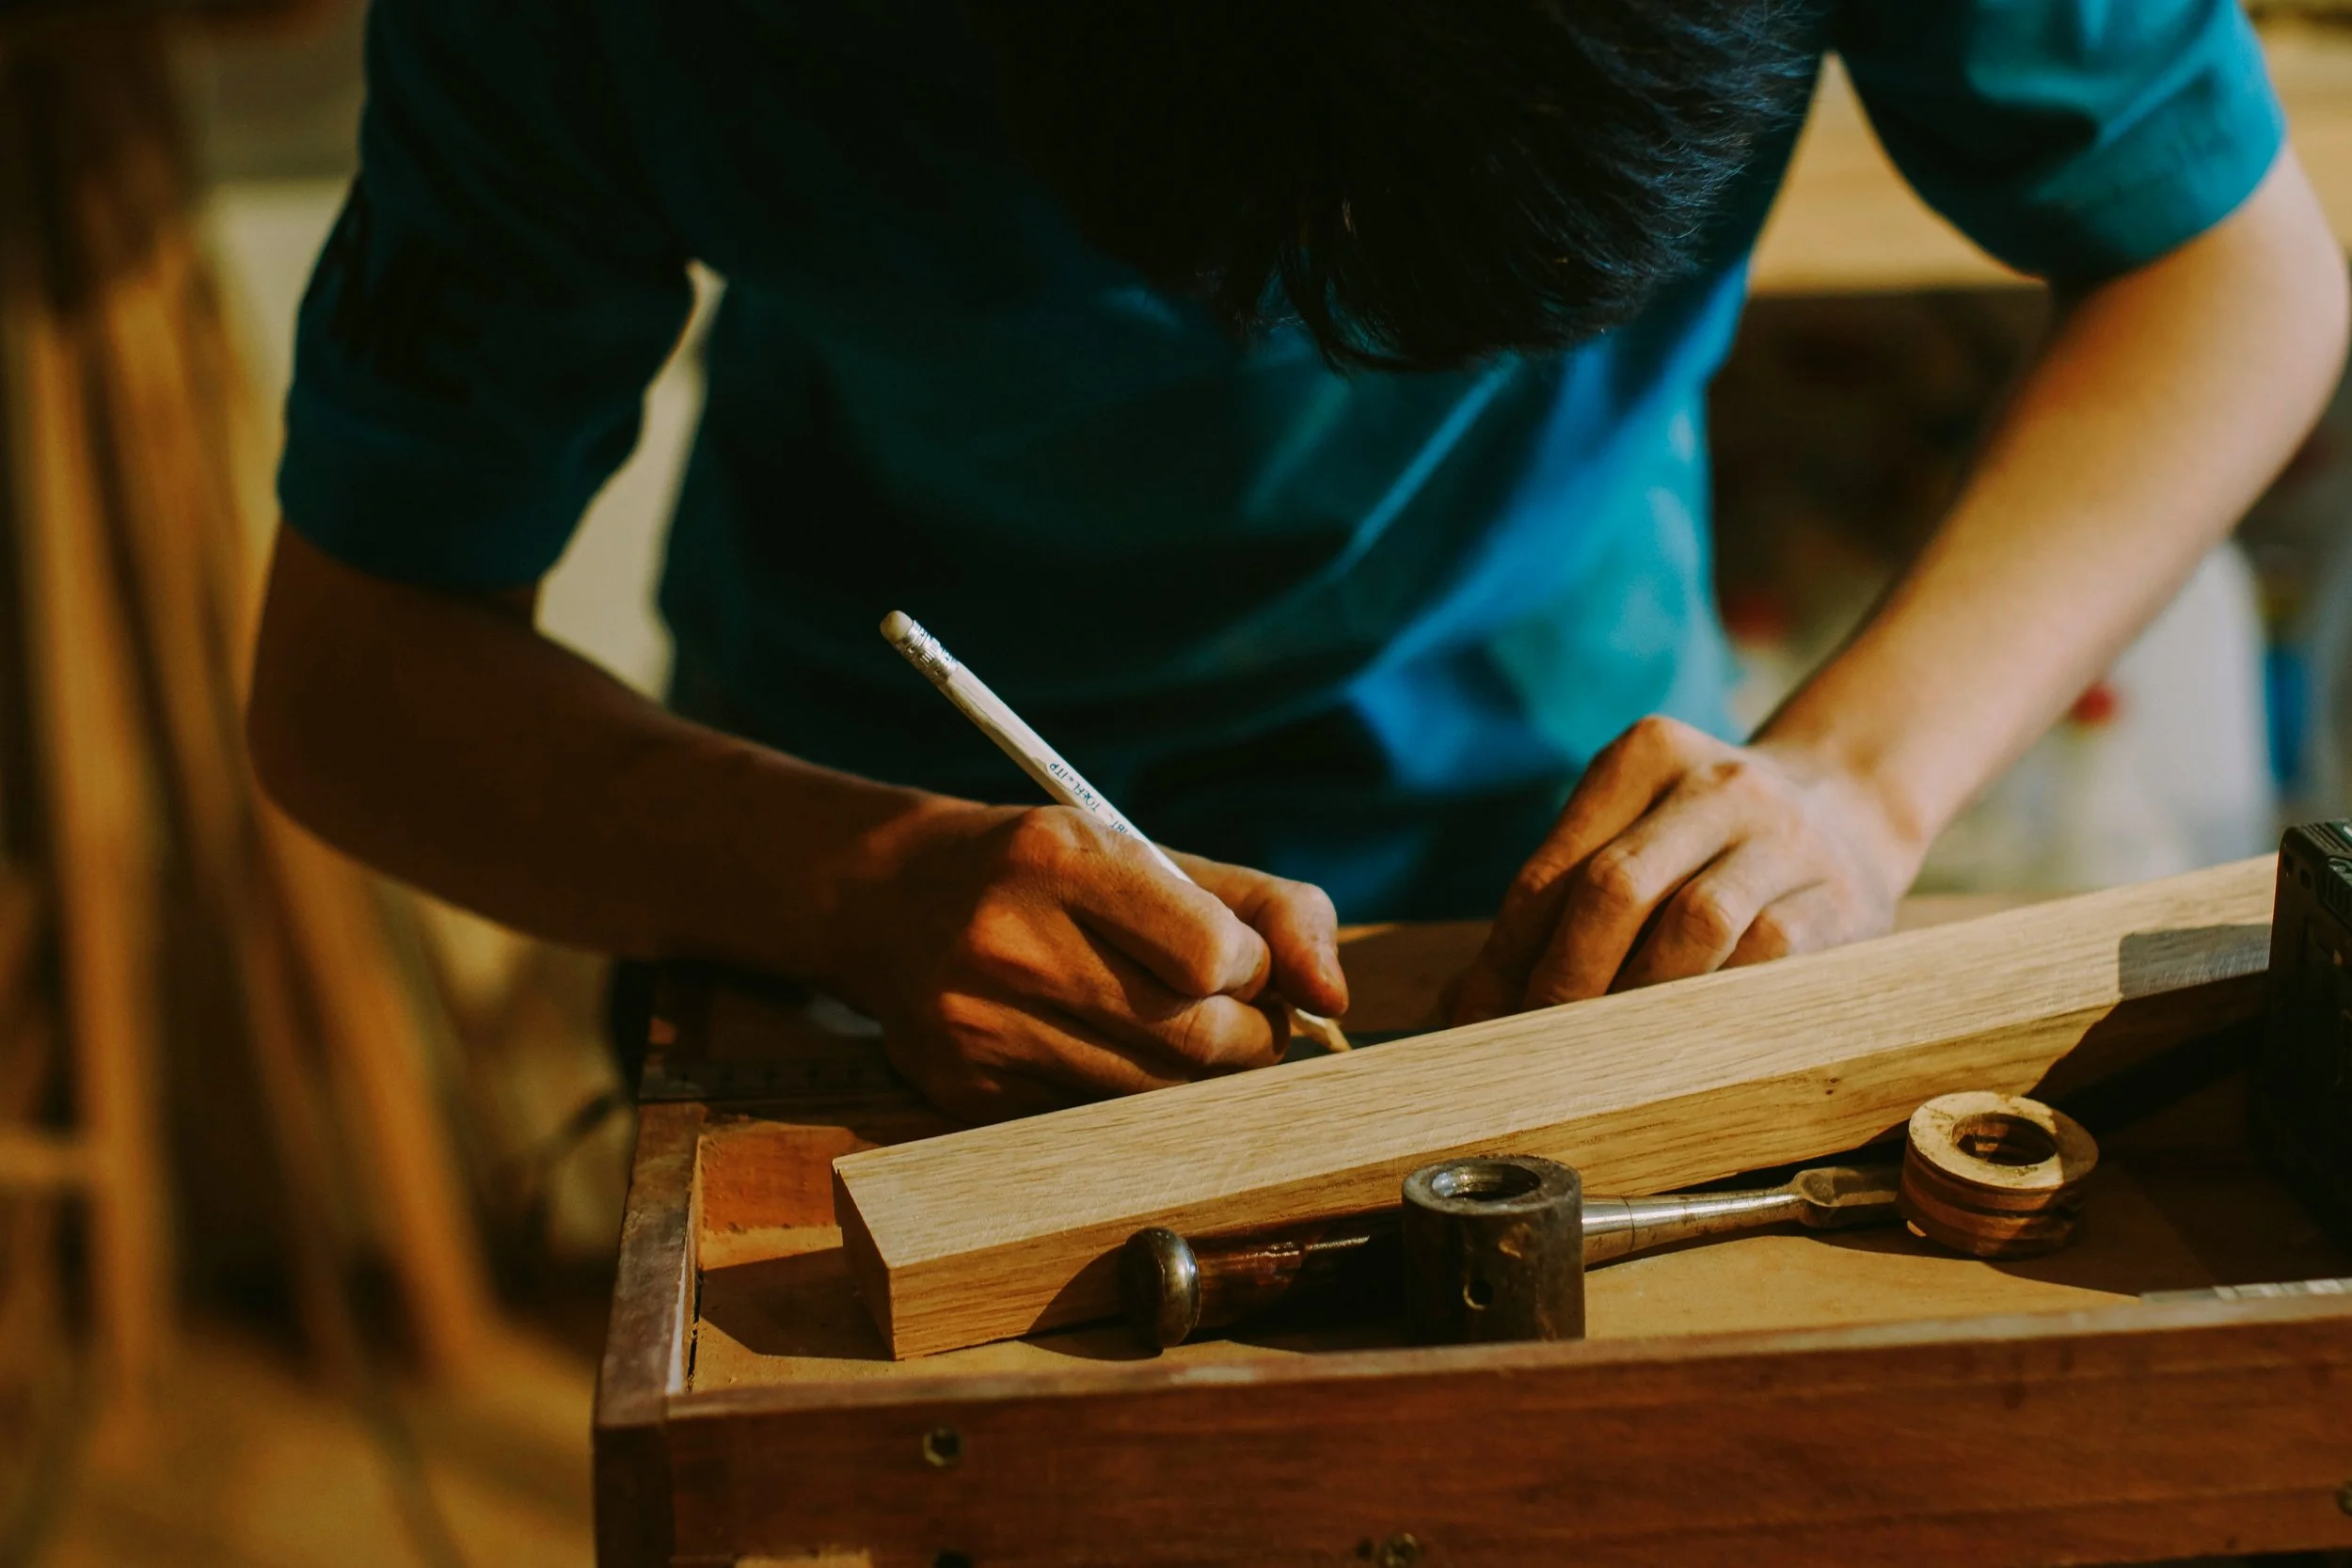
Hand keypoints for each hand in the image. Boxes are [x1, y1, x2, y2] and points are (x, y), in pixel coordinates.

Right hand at [827, 800, 1347, 1121]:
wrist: (890, 898)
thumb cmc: (1052, 874)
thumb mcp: (1151, 857)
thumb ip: (1268, 910)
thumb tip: (1336, 1001)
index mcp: (1060, 857)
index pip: (1211, 953)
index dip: (1250, 968)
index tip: (1236, 959)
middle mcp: (1009, 941)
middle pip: (1193, 1040)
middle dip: (1246, 1036)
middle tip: (1237, 1015)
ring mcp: (978, 1024)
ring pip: (1153, 1097)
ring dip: (1199, 1077)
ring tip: (1181, 1032)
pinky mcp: (963, 1090)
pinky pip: (1094, 1123)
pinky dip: (1129, 1100)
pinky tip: (1105, 1053)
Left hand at [1449, 717, 1920, 1022]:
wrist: (1851, 806)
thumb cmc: (1705, 845)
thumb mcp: (1634, 838)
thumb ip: (1554, 907)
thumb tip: (1460, 1006)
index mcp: (1645, 755)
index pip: (1553, 870)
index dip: (1506, 956)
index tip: (1475, 1022)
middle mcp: (1717, 782)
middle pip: (1614, 888)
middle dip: (1562, 981)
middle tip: (1529, 1049)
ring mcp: (1785, 835)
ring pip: (1692, 923)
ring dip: (1635, 1000)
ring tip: (1596, 1056)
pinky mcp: (1840, 895)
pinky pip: (1765, 957)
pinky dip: (1712, 1004)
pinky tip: (1679, 1042)